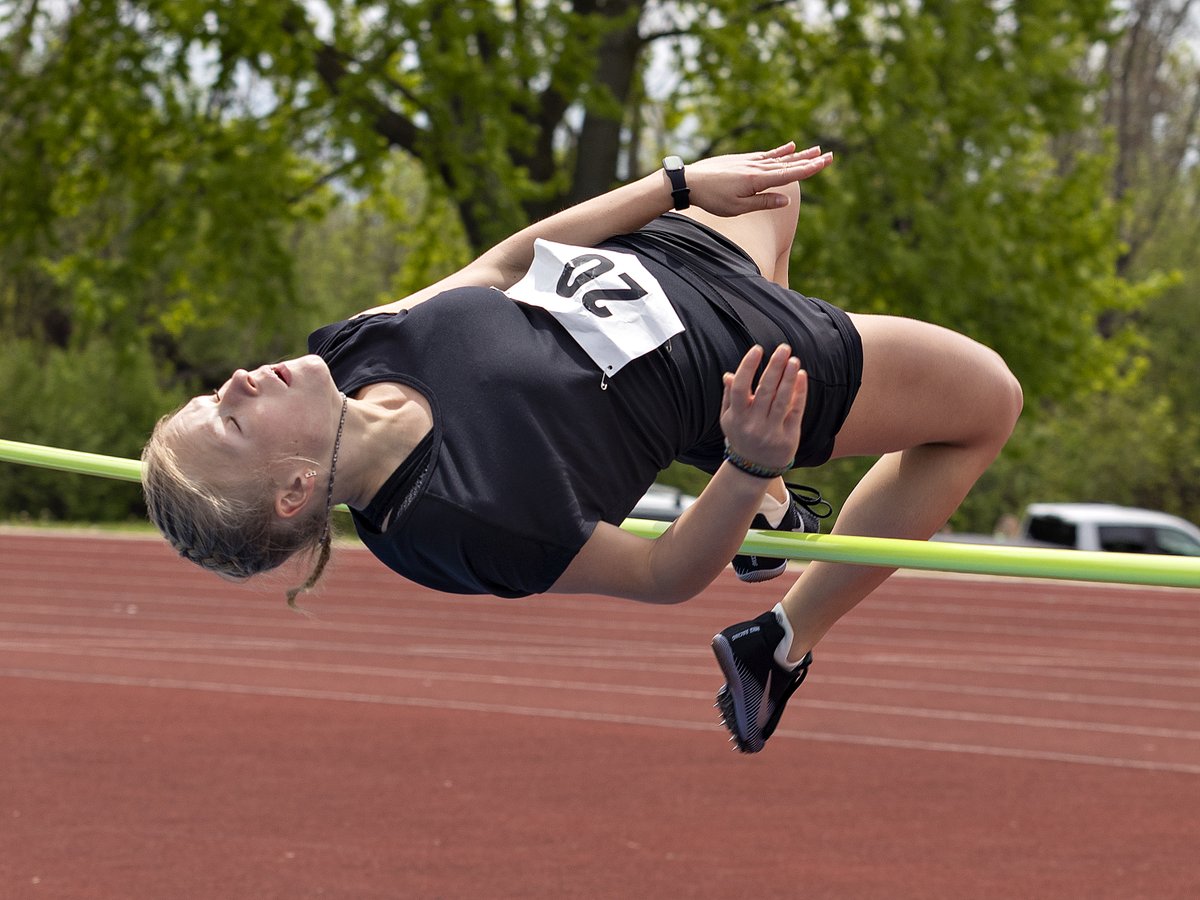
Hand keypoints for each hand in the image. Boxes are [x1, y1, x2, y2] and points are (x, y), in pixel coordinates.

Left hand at [687, 142, 832, 216]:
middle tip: (830, 156)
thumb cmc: (712, 199)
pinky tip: (790, 145)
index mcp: (757, 180)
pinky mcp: (742, 160)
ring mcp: (749, 161)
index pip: (788, 175)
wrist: (689, 181)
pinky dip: (779, 151)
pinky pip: (766, 155)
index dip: (808, 169)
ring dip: (798, 154)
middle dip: (809, 161)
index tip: (824, 163)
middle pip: (788, 164)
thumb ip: (763, 202)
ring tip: (815, 149)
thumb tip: (786, 199)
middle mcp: (756, 167)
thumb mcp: (738, 208)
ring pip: (779, 158)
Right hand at [720, 344, 806, 470]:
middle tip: (783, 347)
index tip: (757, 349)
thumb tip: (729, 374)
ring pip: (781, 400)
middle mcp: (753, 424)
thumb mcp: (729, 419)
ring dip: (788, 378)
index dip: (748, 367)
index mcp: (736, 417)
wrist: (754, 469)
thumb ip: (730, 397)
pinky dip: (799, 393)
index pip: (740, 388)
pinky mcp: (788, 437)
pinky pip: (795, 411)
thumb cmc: (741, 436)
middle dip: (774, 367)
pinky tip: (801, 376)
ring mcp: (771, 432)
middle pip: (765, 391)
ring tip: (794, 359)